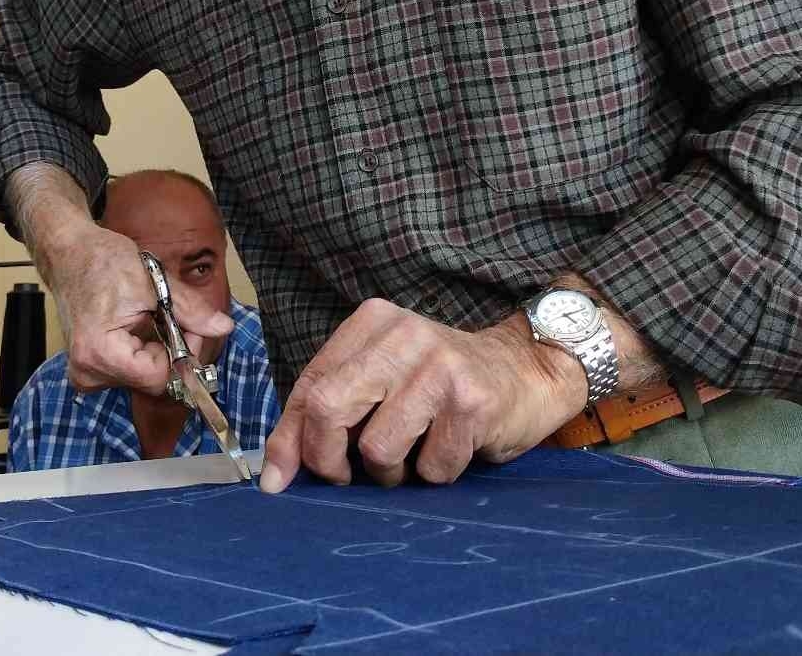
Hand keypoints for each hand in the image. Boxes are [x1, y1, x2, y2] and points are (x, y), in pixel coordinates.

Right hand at [13, 170, 232, 398]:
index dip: (181, 353)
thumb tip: (224, 327)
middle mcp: (88, 371)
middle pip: (152, 380)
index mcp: (100, 352)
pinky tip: (134, 327)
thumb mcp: (155, 282)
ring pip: (143, 377)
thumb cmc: (104, 261)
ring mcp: (85, 374)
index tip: (185, 326)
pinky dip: (141, 352)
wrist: (70, 254)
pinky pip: (130, 372)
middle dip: (170, 351)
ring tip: (146, 317)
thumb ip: (191, 311)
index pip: (159, 378)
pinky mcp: (88, 370)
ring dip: (156, 350)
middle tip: (168, 316)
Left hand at [259, 299, 588, 493]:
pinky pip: (430, 468)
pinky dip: (436, 474)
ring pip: (378, 448)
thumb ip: (327, 413)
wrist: (528, 371)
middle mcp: (403, 334)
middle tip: (344, 478)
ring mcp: (440, 365)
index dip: (288, 440)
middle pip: (329, 408)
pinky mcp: (472, 401)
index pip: (310, 384)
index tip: (279, 480)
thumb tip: (274, 475)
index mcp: (372, 321)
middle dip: (327, 460)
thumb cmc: (441, 385)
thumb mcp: (382, 381)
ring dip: (390, 473)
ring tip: (412, 455)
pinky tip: (452, 448)